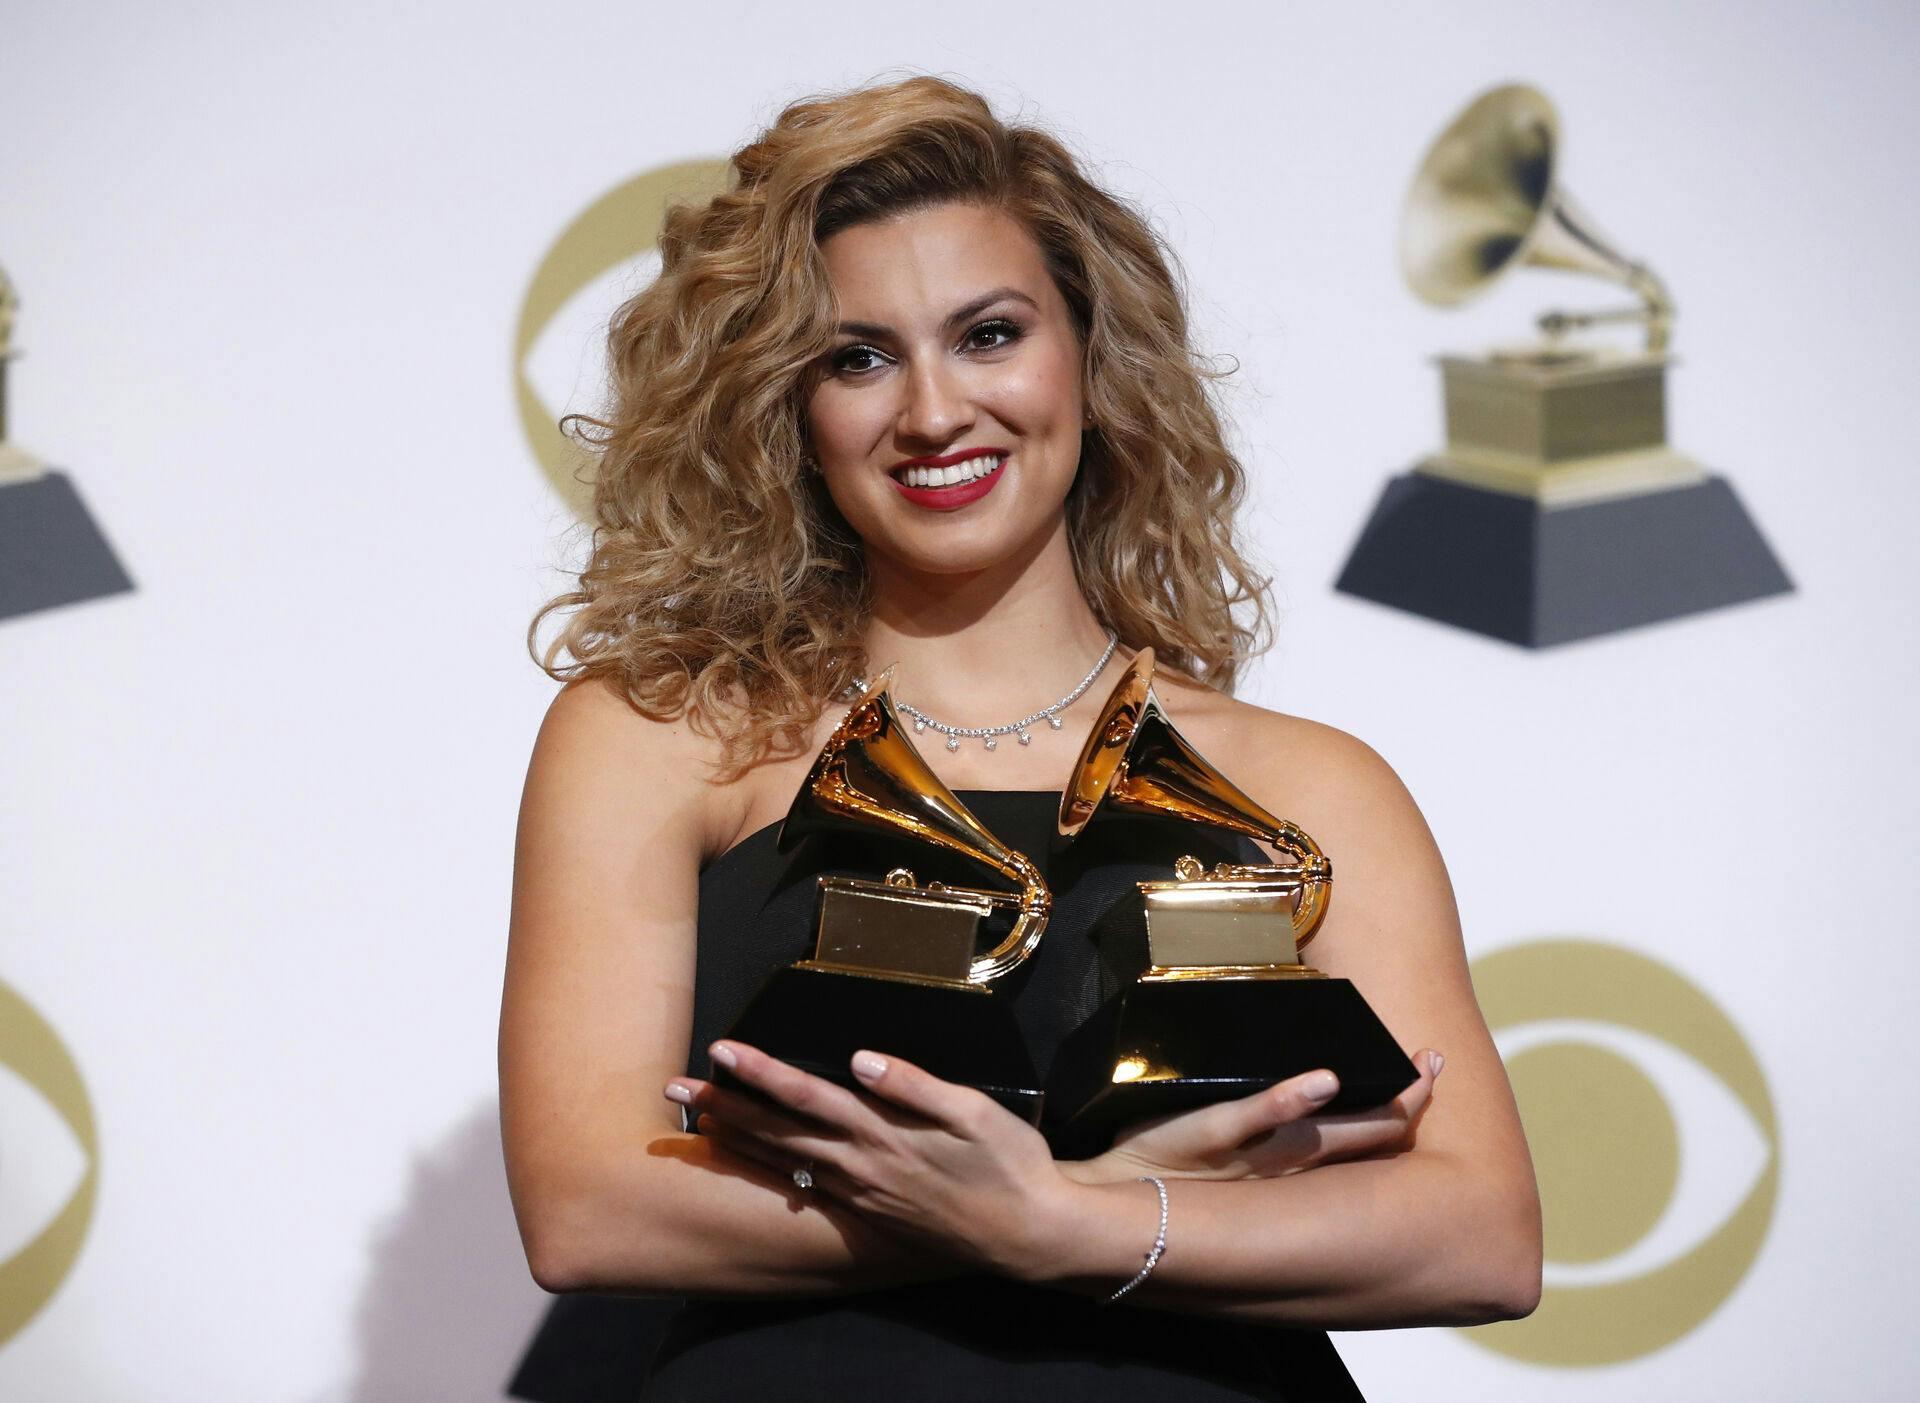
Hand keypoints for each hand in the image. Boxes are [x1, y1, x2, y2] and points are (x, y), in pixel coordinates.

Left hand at [667, 1041, 1079, 1279]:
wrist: (1025, 1234)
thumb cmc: (1008, 1164)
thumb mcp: (973, 1113)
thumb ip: (915, 1085)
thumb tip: (863, 1058)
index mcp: (884, 1134)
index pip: (807, 1096)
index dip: (760, 1073)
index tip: (722, 1051)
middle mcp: (861, 1166)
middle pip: (778, 1131)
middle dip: (724, 1107)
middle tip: (674, 1089)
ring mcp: (860, 1193)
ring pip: (784, 1162)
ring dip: (737, 1139)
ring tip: (695, 1121)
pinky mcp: (867, 1211)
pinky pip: (804, 1188)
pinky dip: (770, 1171)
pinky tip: (751, 1161)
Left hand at [1068, 1050, 1443, 1184]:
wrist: (1108, 1201)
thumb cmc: (1165, 1175)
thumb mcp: (1217, 1155)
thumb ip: (1255, 1126)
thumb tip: (1287, 1086)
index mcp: (1279, 1169)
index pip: (1351, 1139)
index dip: (1395, 1110)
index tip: (1430, 1072)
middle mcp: (1272, 1169)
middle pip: (1349, 1138)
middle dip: (1398, 1107)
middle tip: (1436, 1069)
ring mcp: (1242, 1156)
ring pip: (1314, 1136)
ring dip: (1359, 1112)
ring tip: (1404, 1085)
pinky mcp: (1203, 1137)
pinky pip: (1247, 1120)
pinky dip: (1285, 1102)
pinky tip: (1321, 1082)